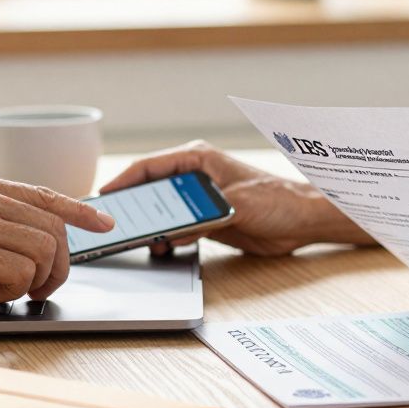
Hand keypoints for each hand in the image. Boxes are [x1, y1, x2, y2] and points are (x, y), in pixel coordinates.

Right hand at [0, 171, 114, 309]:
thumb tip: (26, 233)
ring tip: (10, 292)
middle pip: (52, 226)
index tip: (104, 223)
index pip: (43, 193)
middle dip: (59, 263)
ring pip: (43, 249)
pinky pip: (21, 270)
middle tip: (40, 286)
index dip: (80, 210)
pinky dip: (16, 289)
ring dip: (37, 280)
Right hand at [100, 140, 371, 255]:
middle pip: (151, 188)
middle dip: (132, 206)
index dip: (124, 180)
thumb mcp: (237, 205)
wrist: (304, 220)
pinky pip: (178, 227)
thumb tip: (172, 232)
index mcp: (199, 159)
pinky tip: (160, 248)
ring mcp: (200, 198)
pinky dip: (167, 237)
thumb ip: (203, 216)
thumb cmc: (278, 199)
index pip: (150, 166)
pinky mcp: (207, 219)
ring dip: (150, 225)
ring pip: (162, 210)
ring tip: (135, 240)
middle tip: (113, 223)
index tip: (105, 197)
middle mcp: (195, 176)